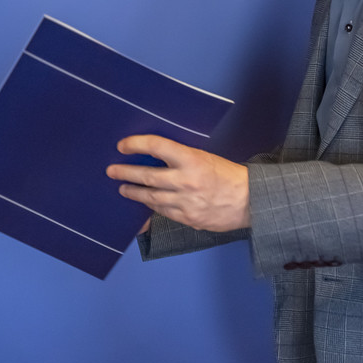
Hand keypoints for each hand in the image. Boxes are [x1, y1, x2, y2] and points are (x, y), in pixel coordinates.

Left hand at [106, 135, 250, 231]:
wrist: (250, 201)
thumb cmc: (227, 175)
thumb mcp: (204, 158)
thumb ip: (179, 158)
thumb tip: (152, 157)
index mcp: (192, 160)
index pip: (157, 146)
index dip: (136, 144)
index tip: (122, 145)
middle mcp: (186, 180)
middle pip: (147, 176)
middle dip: (125, 172)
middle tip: (111, 170)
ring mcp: (185, 202)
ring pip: (150, 197)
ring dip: (133, 192)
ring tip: (123, 189)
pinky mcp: (187, 218)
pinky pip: (162, 212)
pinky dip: (151, 207)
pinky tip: (144, 203)